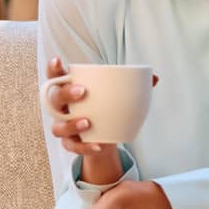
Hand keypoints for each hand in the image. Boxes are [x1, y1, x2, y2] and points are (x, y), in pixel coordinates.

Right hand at [43, 57, 158, 160]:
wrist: (106, 134)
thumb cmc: (105, 106)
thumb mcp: (115, 95)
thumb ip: (133, 85)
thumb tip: (154, 77)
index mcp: (69, 89)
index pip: (56, 77)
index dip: (53, 69)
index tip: (58, 60)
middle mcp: (60, 107)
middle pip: (54, 99)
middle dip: (65, 94)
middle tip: (82, 92)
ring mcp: (62, 126)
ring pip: (58, 126)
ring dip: (71, 124)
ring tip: (87, 122)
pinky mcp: (70, 143)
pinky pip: (73, 147)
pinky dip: (85, 147)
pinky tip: (98, 145)